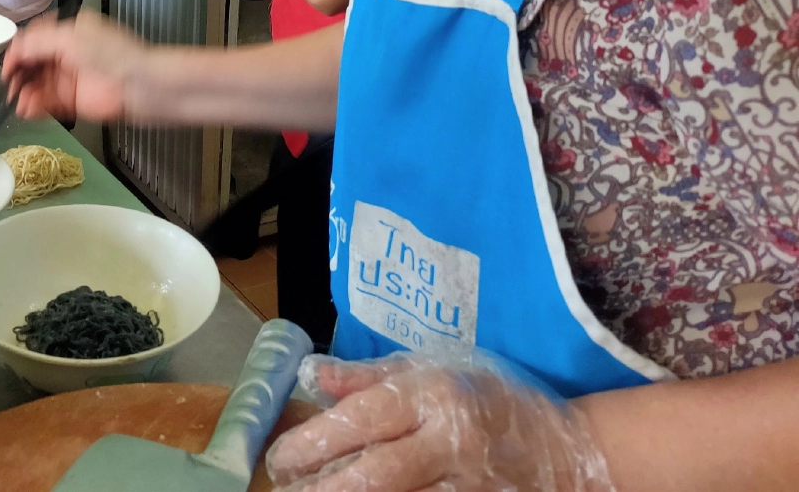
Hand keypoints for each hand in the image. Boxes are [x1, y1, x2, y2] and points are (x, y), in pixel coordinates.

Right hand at [3, 10, 147, 121]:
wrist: (141, 86)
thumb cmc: (112, 55)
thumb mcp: (70, 38)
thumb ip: (39, 43)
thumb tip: (15, 49)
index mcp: (70, 31)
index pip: (35, 39)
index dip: (18, 51)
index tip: (7, 65)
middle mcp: (68, 53)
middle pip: (33, 63)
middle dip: (19, 74)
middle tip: (10, 85)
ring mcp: (71, 79)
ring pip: (38, 85)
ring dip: (25, 92)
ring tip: (17, 100)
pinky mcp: (75, 102)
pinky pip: (48, 103)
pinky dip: (35, 106)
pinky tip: (26, 109)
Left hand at [266, 354, 613, 491]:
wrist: (570, 449)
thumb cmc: (488, 400)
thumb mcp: (430, 370)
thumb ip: (367, 378)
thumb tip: (312, 375)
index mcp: (433, 395)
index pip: (364, 418)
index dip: (316, 442)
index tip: (279, 460)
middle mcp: (450, 442)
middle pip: (378, 475)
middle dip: (325, 489)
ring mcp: (469, 487)